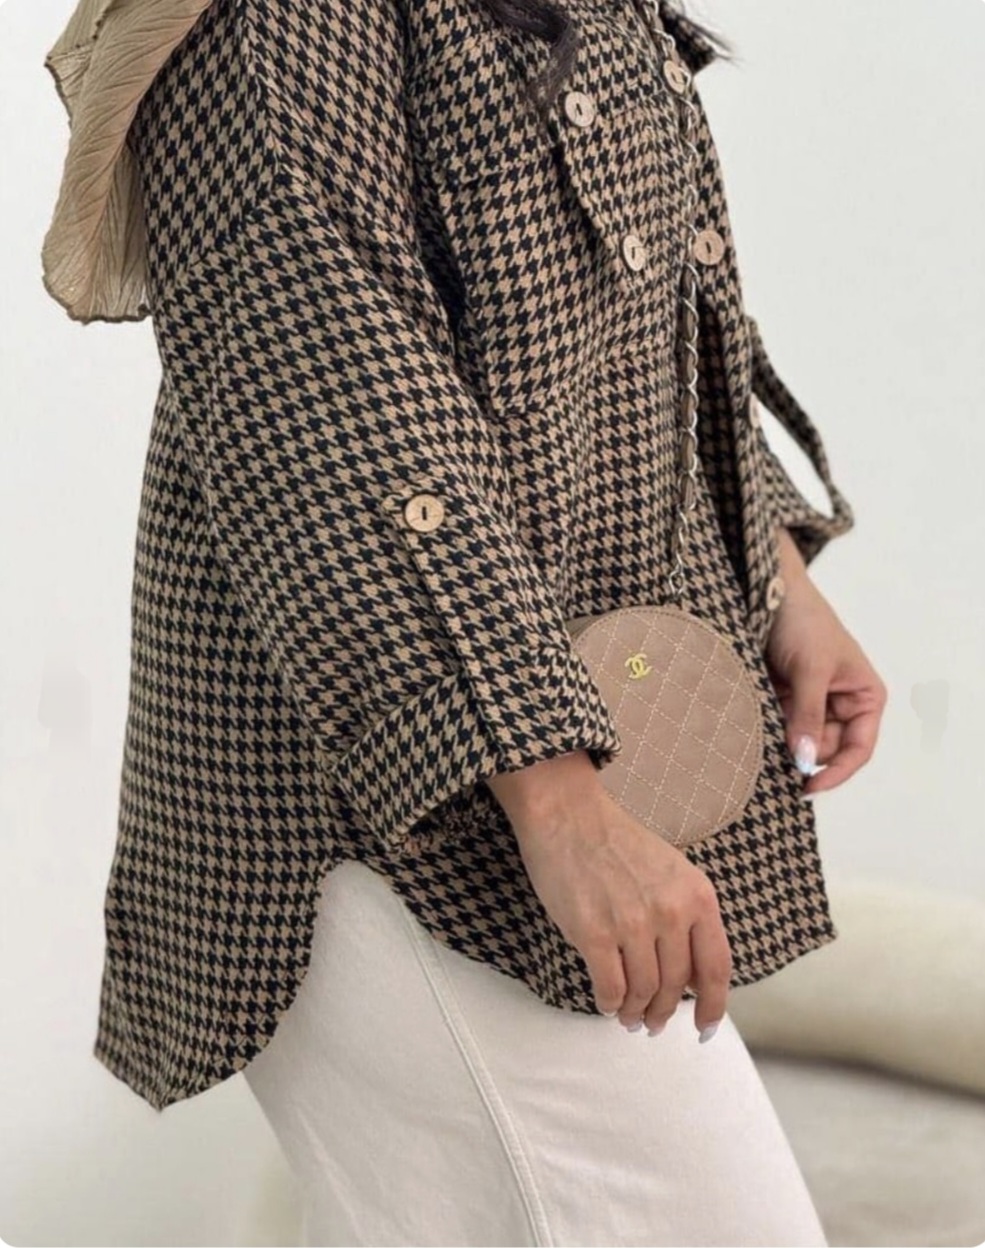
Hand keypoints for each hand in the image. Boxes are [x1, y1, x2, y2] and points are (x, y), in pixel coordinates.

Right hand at [487, 753, 732, 1037]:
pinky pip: (610, 987)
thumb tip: (692, 978)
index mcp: (696, 895)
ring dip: (636, 1012)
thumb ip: (687, 917)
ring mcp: (632, 924)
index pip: (716, 967)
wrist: (567, 815)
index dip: (714, 1006)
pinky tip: (607, 1003)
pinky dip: (610, 1003)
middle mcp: (671, 912)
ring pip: (644, 992)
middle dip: (665, 1012)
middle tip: (653, 1023)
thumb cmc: (616, 841)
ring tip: (628, 1017)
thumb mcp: (670, 872)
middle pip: (677, 987)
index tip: (705, 1028)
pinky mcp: (593, 933)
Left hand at [765, 532, 887, 796]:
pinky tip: (748, 734)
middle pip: (824, 751)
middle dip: (800, 756)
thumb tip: (802, 762)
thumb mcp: (811, 668)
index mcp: (864, 698)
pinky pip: (775, 728)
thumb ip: (808, 715)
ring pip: (796, 742)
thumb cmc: (803, 620)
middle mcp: (841, 705)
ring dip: (778, 744)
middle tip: (770, 763)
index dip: (836, 773)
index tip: (807, 787)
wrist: (767, 589)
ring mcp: (810, 704)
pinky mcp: (782, 699)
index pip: (858, 749)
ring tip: (756, 742)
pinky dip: (763, 733)